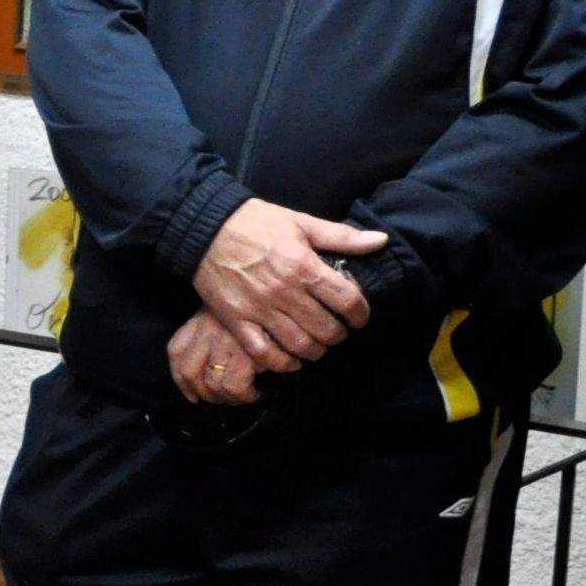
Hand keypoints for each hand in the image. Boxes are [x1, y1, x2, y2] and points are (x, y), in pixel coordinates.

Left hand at [167, 310, 266, 407]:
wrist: (285, 290)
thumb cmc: (262, 302)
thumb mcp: (233, 309)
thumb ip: (220, 331)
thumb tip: (216, 370)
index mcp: (201, 319)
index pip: (177, 351)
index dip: (181, 379)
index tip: (193, 394)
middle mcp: (207, 331)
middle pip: (190, 373)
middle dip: (208, 394)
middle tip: (229, 396)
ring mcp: (224, 342)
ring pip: (213, 385)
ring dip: (231, 397)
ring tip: (248, 394)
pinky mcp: (245, 353)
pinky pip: (235, 387)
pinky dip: (247, 395)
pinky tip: (261, 390)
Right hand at [190, 195, 385, 378]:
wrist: (205, 227)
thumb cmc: (256, 222)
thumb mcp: (301, 222)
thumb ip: (342, 236)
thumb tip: (380, 241)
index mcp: (303, 266)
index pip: (348, 301)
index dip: (361, 314)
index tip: (359, 316)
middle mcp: (284, 292)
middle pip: (327, 329)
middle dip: (339, 334)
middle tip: (337, 330)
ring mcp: (259, 309)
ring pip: (300, 346)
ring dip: (316, 350)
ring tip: (317, 344)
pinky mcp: (236, 320)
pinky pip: (264, 354)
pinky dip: (283, 363)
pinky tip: (291, 359)